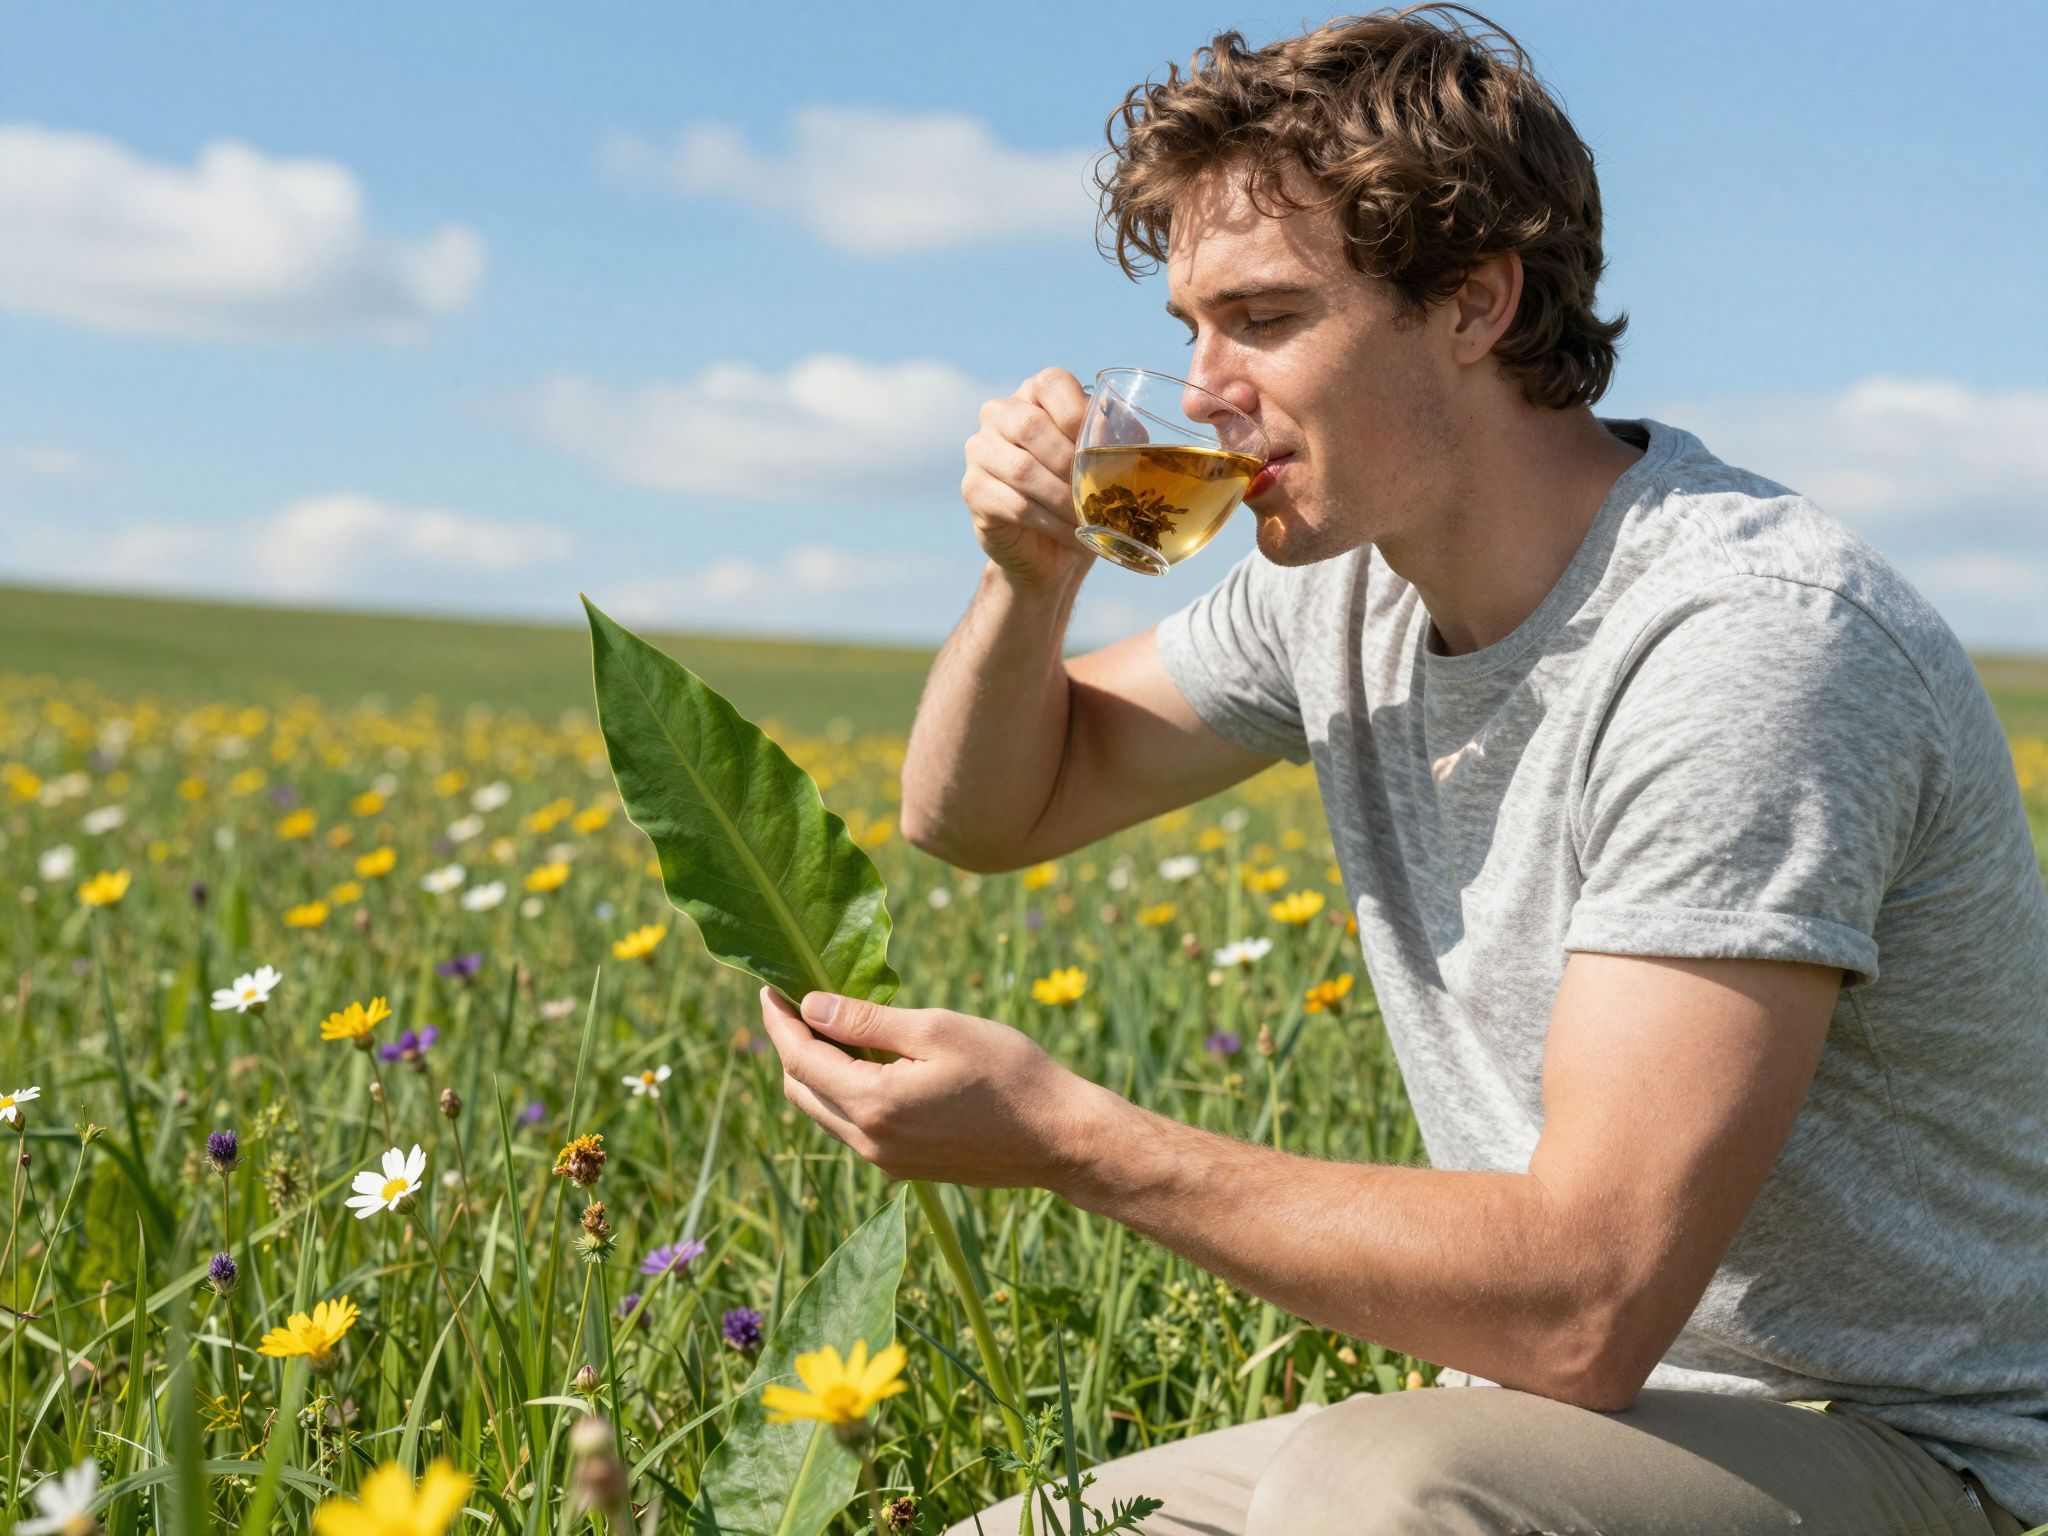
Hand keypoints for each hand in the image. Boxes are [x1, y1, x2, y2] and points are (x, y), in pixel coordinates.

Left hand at [758, 986, 1101, 1190]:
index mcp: (874, 1104)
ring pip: (825, 1112)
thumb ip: (867, 1021)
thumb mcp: (936, 1029)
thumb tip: (810, 1005)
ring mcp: (887, 1162)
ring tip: (826, 1025)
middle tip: (794, 1001)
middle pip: (802, 1090)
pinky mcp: (905, 1168)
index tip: (769, 987)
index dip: (779, 1020)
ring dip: (815, 1071)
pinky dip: (844, 1092)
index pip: (800, 1059)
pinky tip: (864, 1062)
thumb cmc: (1008, 1072)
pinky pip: (853, 1128)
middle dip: (790, 1045)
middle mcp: (870, 1142)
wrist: (1060, 1138)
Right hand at [960, 366, 1092, 591]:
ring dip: (1064, 499)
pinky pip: (1014, 505)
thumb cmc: (1083, 491)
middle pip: (1030, 426)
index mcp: (1034, 394)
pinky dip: (1051, 523)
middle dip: (1070, 463)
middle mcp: (999, 414)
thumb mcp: (1109, 458)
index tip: (1099, 448)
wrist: (1053, 547)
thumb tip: (1106, 425)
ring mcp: (980, 451)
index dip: (1078, 413)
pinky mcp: (973, 490)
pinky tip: (1074, 535)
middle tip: (1098, 493)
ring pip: (1022, 469)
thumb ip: (1114, 435)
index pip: (1051, 383)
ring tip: (1091, 519)